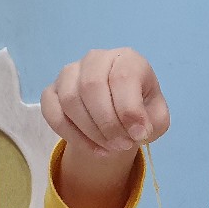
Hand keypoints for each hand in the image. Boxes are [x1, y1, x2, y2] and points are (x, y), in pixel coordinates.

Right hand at [41, 48, 170, 207]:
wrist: (118, 118)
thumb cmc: (141, 111)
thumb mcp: (157, 116)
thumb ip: (152, 121)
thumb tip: (136, 130)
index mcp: (126, 59)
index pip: (122, 77)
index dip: (129, 110)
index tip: (138, 134)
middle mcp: (95, 59)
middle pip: (92, 87)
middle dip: (108, 124)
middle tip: (123, 145)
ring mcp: (69, 73)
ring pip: (70, 101)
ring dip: (92, 132)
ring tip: (111, 147)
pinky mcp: (51, 92)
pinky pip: (54, 114)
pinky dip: (74, 137)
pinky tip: (94, 148)